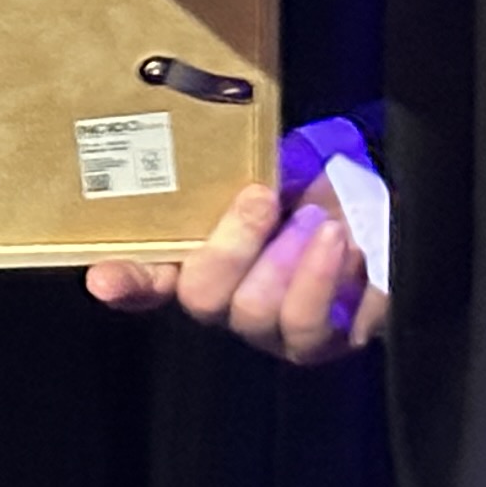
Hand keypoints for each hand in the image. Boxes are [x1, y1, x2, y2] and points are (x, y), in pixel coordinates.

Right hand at [88, 178, 386, 364]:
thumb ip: (233, 167)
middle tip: (261, 198)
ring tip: (316, 222)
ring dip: (287, 261)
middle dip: (230, 246)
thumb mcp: (271, 164)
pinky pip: (310, 327)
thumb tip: (205, 142)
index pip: (143, 279)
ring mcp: (268, 330)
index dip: (122, 281)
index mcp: (196, 258)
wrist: (381, 208)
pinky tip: (344, 247)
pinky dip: (325, 280)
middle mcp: (224, 302)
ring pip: (253, 312)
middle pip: (201, 297)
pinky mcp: (319, 344)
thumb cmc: (315, 185)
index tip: (104, 279)